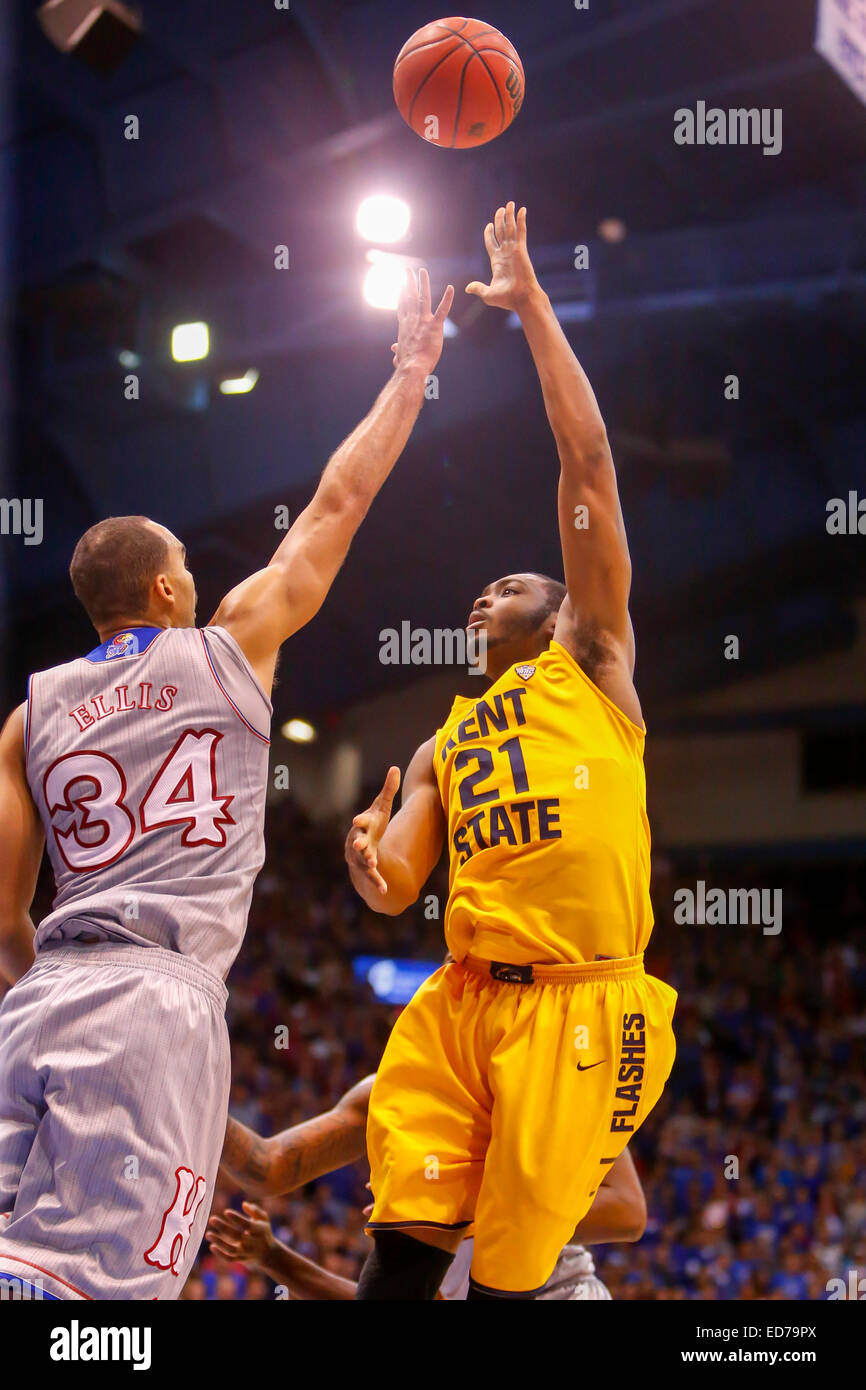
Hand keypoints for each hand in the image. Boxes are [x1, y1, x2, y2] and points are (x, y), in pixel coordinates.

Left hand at [205, 1201, 274, 1269]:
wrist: (268, 1255)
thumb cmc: (263, 1232)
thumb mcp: (264, 1219)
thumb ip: (255, 1211)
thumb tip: (244, 1204)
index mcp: (259, 1231)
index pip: (247, 1225)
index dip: (236, 1218)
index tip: (226, 1212)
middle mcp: (252, 1243)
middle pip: (237, 1236)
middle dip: (223, 1228)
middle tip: (212, 1219)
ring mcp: (245, 1253)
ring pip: (231, 1249)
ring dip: (219, 1242)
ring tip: (208, 1233)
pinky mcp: (240, 1260)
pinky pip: (229, 1259)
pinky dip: (220, 1254)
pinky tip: (212, 1246)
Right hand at [345, 766, 399, 895]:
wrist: (362, 846)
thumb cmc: (373, 824)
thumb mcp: (381, 808)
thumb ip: (388, 790)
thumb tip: (395, 767)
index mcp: (363, 825)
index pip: (361, 822)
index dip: (360, 821)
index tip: (357, 821)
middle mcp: (359, 841)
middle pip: (358, 842)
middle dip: (359, 843)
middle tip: (360, 844)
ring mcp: (361, 856)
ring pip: (363, 860)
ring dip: (367, 862)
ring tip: (373, 864)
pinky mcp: (367, 869)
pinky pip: (371, 877)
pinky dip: (377, 883)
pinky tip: (384, 890)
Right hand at [390, 268, 453, 375]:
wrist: (413, 368)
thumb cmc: (406, 365)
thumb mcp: (399, 356)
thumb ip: (397, 351)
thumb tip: (393, 350)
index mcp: (404, 327)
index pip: (402, 306)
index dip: (401, 294)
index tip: (401, 284)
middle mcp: (412, 320)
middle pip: (409, 297)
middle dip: (408, 282)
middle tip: (407, 270)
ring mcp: (423, 321)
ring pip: (422, 298)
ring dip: (423, 283)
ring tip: (422, 271)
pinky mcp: (434, 326)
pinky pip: (442, 309)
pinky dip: (448, 298)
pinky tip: (452, 288)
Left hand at [465, 201, 539, 311]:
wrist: (522, 298)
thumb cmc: (507, 299)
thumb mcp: (488, 294)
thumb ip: (478, 288)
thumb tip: (467, 288)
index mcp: (497, 262)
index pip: (492, 243)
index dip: (490, 233)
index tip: (489, 225)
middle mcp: (506, 253)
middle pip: (501, 232)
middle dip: (500, 220)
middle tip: (500, 209)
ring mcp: (514, 250)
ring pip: (510, 228)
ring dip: (509, 216)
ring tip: (509, 203)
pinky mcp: (521, 249)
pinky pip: (521, 231)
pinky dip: (521, 220)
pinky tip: (522, 210)